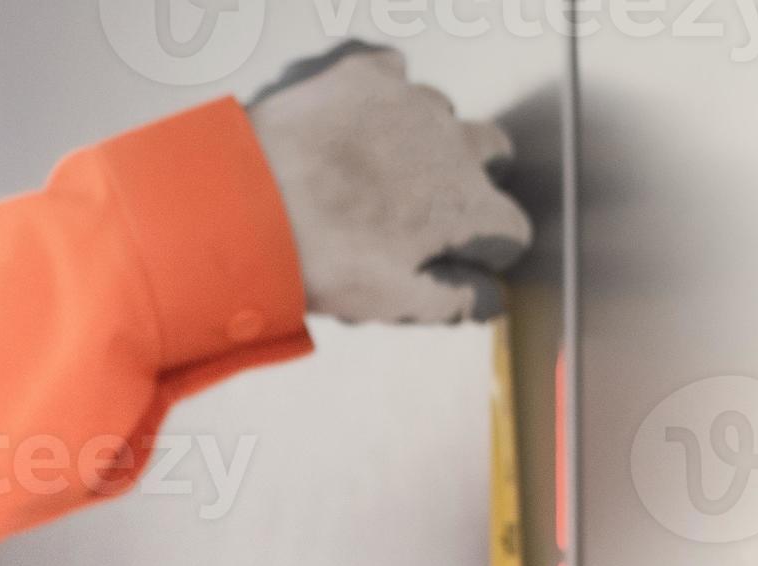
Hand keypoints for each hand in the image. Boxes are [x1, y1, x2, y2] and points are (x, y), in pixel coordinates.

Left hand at [246, 42, 532, 325]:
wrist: (246, 204)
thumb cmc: (317, 259)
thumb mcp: (393, 301)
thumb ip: (455, 299)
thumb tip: (490, 299)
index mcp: (467, 208)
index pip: (510, 228)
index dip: (489, 248)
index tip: (464, 258)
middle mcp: (454, 145)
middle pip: (492, 153)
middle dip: (471, 178)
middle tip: (424, 205)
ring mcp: (410, 104)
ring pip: (440, 114)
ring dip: (422, 139)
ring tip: (373, 170)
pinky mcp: (367, 75)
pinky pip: (394, 73)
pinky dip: (382, 98)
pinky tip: (352, 126)